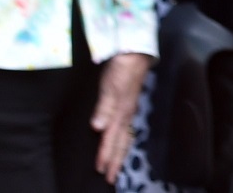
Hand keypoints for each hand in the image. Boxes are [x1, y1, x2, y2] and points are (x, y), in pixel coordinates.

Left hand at [91, 53, 151, 182]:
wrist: (135, 54)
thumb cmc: (121, 69)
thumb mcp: (110, 87)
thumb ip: (104, 107)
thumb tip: (98, 128)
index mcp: (121, 112)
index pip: (112, 138)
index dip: (106, 154)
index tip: (100, 169)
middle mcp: (126, 114)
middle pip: (121, 142)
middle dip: (116, 160)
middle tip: (110, 178)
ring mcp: (129, 110)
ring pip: (125, 137)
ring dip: (120, 153)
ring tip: (116, 165)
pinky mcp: (128, 105)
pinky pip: (126, 129)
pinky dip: (123, 140)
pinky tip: (121, 141)